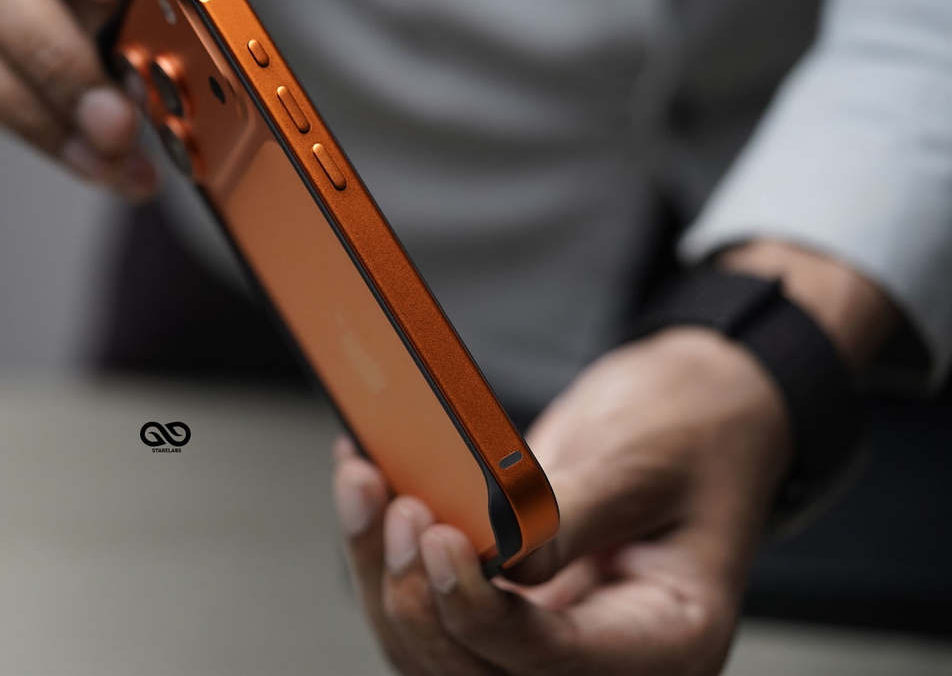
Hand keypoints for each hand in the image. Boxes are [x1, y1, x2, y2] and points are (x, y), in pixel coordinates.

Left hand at [332, 327, 791, 675]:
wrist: (697, 413)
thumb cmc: (695, 433)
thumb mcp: (641, 463)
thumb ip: (565, 515)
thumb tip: (490, 552)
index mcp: (666, 641)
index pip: (554, 662)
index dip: (482, 613)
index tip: (437, 540)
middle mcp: (601, 660)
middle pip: (476, 672)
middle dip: (419, 597)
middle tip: (396, 509)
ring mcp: (545, 639)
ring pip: (433, 650)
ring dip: (384, 572)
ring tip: (366, 485)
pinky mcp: (503, 606)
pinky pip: (428, 606)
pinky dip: (386, 552)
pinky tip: (369, 483)